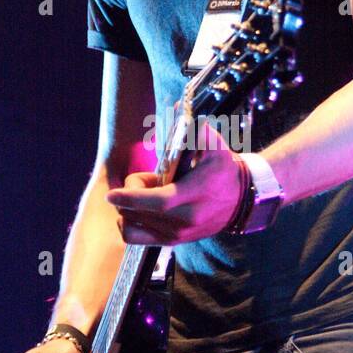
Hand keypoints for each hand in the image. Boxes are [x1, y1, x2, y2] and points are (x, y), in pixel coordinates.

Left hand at [105, 120, 243, 245]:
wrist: (242, 200)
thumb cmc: (224, 169)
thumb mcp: (215, 146)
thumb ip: (197, 130)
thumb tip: (181, 110)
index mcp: (194, 195)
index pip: (158, 201)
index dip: (131, 198)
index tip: (110, 194)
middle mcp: (185, 220)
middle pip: (139, 212)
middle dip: (132, 192)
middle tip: (148, 178)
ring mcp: (178, 235)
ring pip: (134, 225)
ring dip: (131, 208)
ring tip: (148, 194)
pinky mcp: (173, 242)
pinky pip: (136, 238)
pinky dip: (131, 223)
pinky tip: (141, 209)